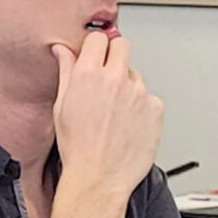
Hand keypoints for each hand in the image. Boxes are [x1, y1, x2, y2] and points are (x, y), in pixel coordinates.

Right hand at [48, 31, 164, 206]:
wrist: (98, 178)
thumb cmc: (78, 148)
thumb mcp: (62, 106)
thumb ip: (66, 72)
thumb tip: (63, 51)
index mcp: (88, 75)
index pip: (98, 39)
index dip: (96, 47)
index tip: (95, 55)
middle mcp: (115, 79)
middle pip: (122, 46)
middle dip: (115, 55)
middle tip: (108, 76)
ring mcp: (138, 93)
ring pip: (135, 75)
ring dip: (127, 86)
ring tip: (115, 113)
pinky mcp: (155, 108)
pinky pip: (149, 98)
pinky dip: (141, 107)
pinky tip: (128, 124)